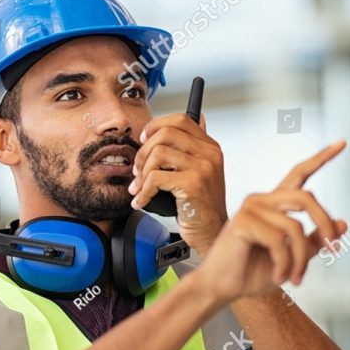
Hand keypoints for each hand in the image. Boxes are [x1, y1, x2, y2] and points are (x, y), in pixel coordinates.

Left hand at [129, 113, 227, 255]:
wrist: (212, 231)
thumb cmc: (202, 205)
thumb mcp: (203, 170)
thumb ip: (195, 147)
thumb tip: (199, 117)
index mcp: (210, 147)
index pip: (180, 120)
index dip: (155, 126)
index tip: (143, 141)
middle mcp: (209, 154)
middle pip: (165, 134)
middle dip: (143, 152)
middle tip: (137, 170)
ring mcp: (203, 167)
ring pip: (158, 154)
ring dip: (141, 174)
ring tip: (139, 188)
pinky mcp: (193, 184)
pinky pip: (156, 178)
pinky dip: (143, 191)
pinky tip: (142, 200)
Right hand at [195, 141, 348, 302]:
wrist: (222, 288)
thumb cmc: (252, 273)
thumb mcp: (293, 258)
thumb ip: (313, 241)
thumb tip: (342, 224)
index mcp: (273, 205)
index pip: (299, 174)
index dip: (321, 158)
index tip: (341, 143)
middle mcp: (261, 201)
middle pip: (306, 198)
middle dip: (324, 224)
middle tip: (335, 250)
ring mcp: (250, 209)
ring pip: (295, 227)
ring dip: (301, 258)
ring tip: (296, 278)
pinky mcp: (243, 223)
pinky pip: (278, 241)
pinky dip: (286, 264)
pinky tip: (280, 276)